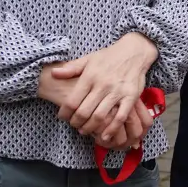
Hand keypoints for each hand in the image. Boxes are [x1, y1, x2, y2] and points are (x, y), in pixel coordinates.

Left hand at [40, 34, 158, 140]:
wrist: (134, 51)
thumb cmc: (108, 57)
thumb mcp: (88, 59)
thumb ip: (71, 68)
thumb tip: (53, 73)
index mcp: (90, 76)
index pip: (72, 101)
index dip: (64, 113)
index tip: (62, 117)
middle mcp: (103, 85)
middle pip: (84, 111)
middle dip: (76, 122)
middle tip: (74, 125)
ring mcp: (117, 92)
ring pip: (100, 116)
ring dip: (90, 128)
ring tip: (85, 130)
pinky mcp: (131, 97)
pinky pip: (120, 117)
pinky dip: (111, 129)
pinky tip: (104, 135)